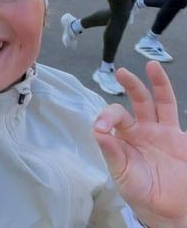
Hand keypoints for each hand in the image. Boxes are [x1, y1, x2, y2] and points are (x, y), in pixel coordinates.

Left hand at [93, 62, 186, 227]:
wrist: (166, 211)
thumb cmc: (140, 192)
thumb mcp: (122, 175)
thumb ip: (112, 153)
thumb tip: (97, 131)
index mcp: (125, 136)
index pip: (115, 116)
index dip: (107, 117)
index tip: (101, 128)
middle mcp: (144, 129)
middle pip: (138, 101)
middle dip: (130, 85)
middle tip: (121, 72)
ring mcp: (165, 132)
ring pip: (162, 102)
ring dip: (158, 83)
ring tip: (152, 65)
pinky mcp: (182, 141)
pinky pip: (182, 121)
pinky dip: (181, 106)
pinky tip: (171, 89)